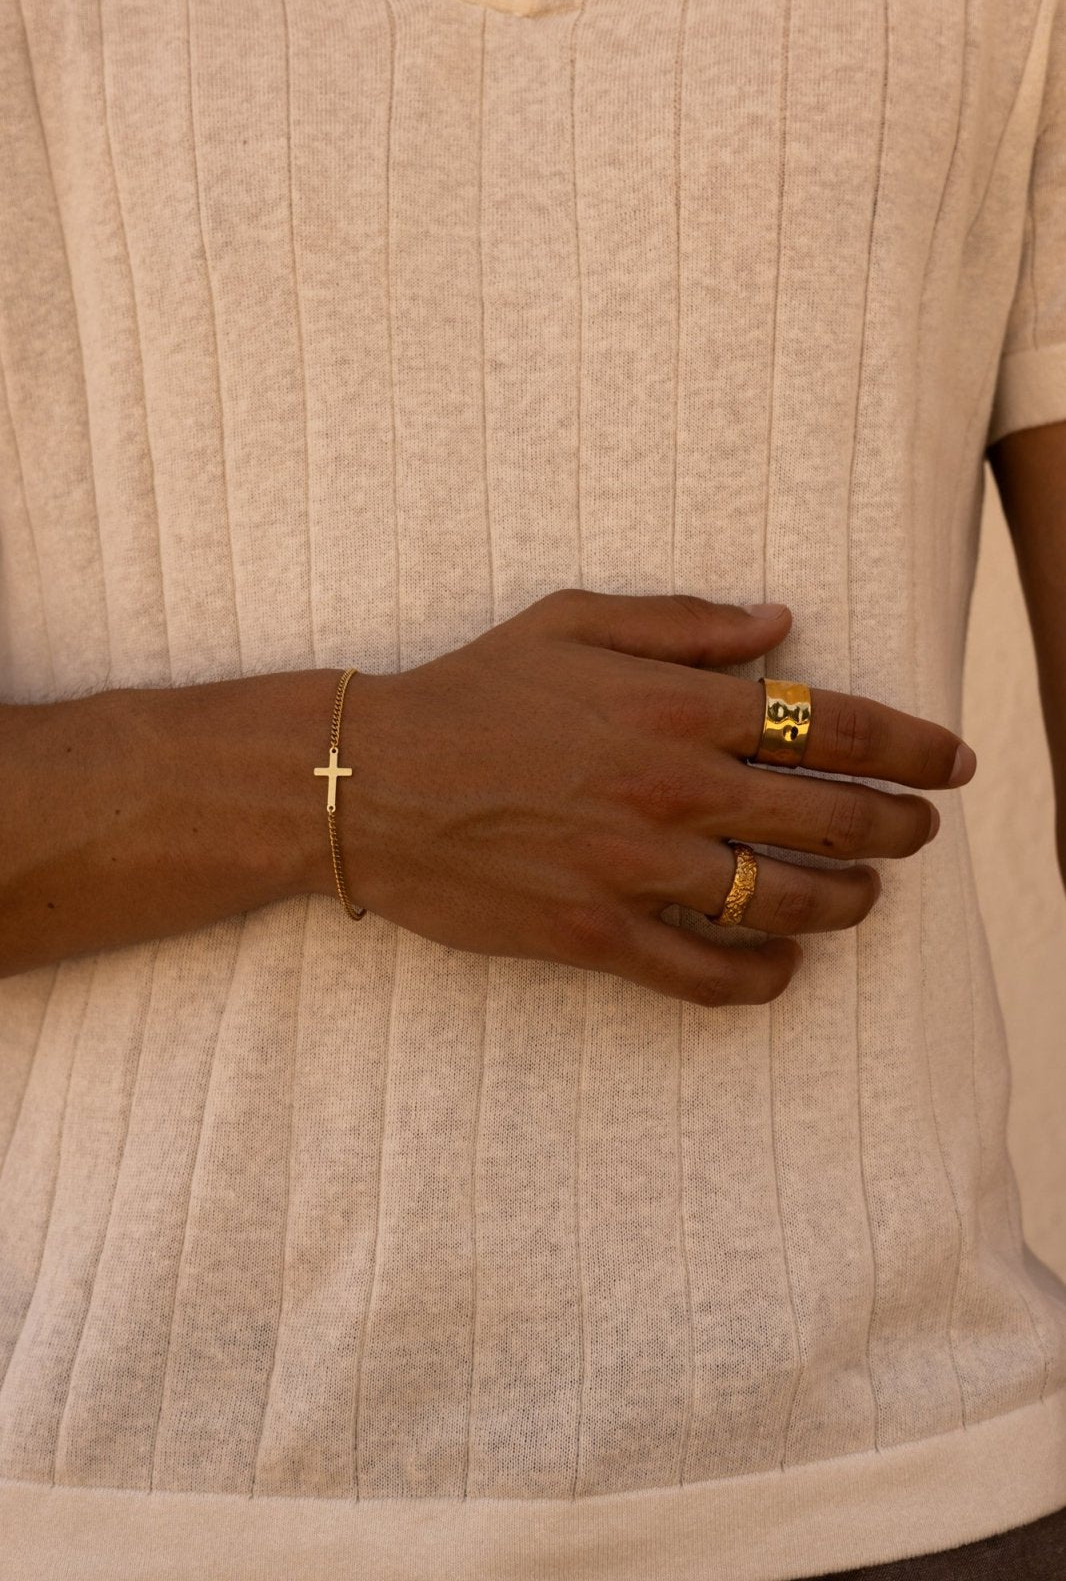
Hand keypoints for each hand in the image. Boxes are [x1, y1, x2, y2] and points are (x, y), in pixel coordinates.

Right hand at [329, 590, 974, 1007]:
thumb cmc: (470, 691)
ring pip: (786, 901)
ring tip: (866, 898)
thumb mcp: (572, 621)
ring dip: (849, 903)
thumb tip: (780, 626)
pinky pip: (708, 975)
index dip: (913, 744)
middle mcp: (672, 789)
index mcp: (675, 706)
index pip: (833, 725)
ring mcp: (637, 870)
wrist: (371, 781)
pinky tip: (785, 968)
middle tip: (922, 829)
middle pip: (831, 818)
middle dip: (900, 825)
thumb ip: (683, 622)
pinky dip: (764, 978)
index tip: (956, 760)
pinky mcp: (597, 935)